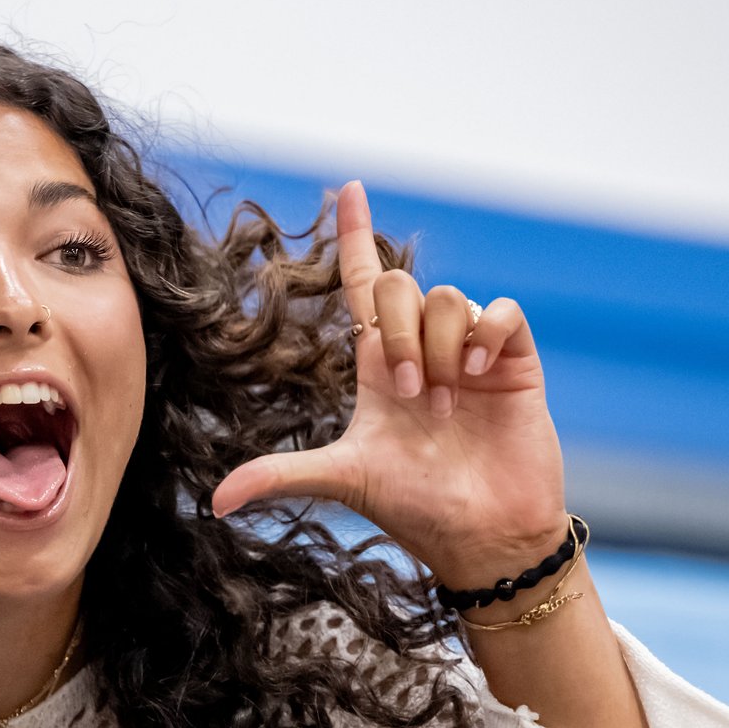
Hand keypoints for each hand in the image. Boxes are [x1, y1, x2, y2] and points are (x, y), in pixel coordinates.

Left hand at [209, 181, 570, 588]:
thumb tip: (215, 501)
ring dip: (440, 351)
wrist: (484, 538)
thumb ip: (281, 476)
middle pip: (397, 284)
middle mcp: (423, 347)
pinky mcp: (513, 360)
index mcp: (379, 363)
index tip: (348, 189)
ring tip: (446, 406)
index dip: (354, 235)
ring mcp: (470, 351)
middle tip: (411, 394)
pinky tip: (481, 374)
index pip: (360, 282)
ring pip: (447, 298)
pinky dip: (486, 335)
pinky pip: (499, 311)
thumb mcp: (343, 480)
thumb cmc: (416, 507)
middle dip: (399, 334)